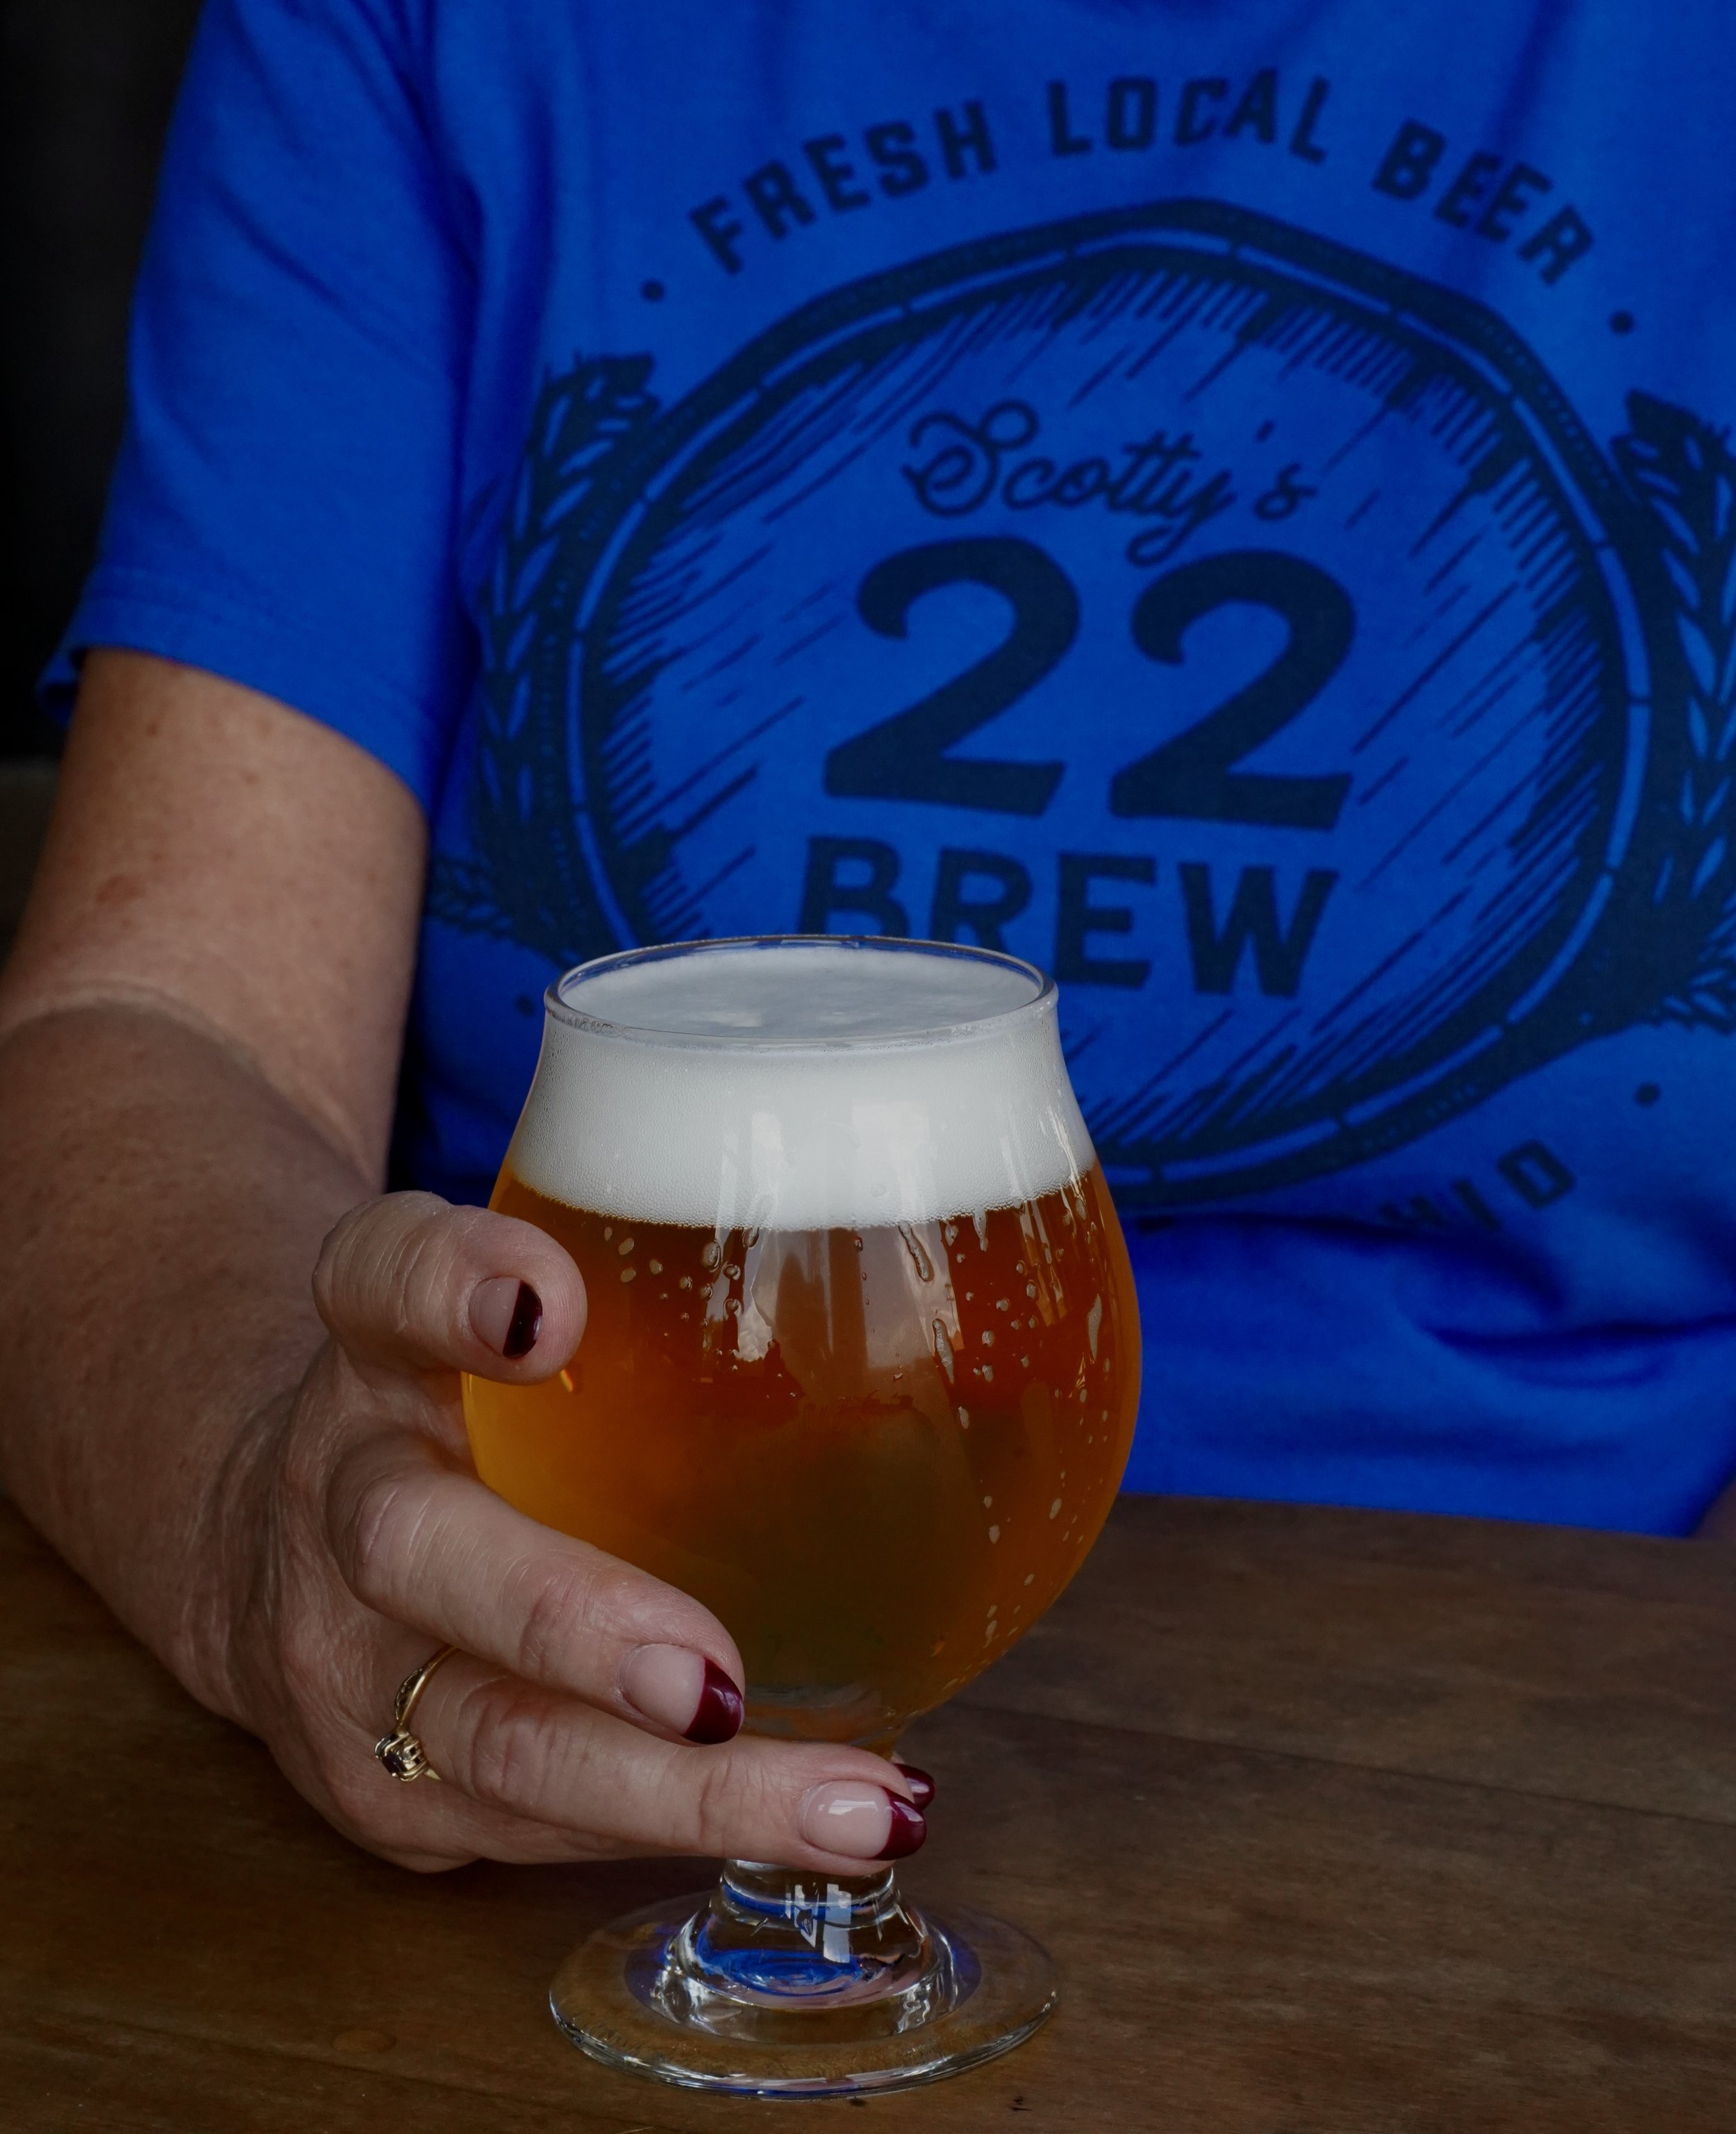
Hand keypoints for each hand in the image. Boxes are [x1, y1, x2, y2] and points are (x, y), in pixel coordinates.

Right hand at [207, 1191, 926, 1870]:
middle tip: (711, 1681)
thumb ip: (633, 1274)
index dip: (452, 1290)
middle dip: (571, 1620)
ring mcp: (344, 1672)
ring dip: (681, 1793)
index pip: (384, 1283)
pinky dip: (682, 1831)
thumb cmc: (450, 1410)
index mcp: (374, 1353)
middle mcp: (337, 1504)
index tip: (544, 1309)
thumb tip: (912, 1311)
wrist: (267, 1547)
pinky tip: (824, 1823)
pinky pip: (537, 1828)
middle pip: (416, 1549)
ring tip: (859, 1805)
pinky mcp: (389, 1795)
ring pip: (496, 1743)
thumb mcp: (500, 1307)